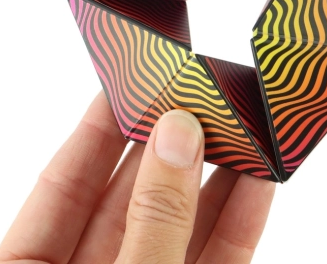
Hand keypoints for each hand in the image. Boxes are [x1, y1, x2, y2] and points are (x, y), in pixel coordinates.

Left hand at [0, 93, 273, 263]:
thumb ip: (152, 221)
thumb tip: (177, 135)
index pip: (67, 182)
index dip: (99, 127)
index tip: (129, 80)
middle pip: (133, 194)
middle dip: (169, 144)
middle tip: (199, 94)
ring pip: (182, 221)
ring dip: (215, 176)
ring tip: (241, 127)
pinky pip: (221, 254)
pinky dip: (242, 218)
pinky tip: (260, 181)